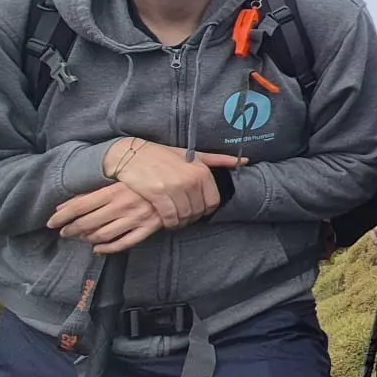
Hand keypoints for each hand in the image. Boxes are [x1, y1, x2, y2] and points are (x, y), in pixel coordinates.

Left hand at [48, 182, 164, 253]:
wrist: (183, 183)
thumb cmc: (149, 177)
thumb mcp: (121, 179)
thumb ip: (94, 192)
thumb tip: (66, 204)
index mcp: (115, 191)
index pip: (80, 206)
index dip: (62, 216)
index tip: (51, 222)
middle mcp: (123, 206)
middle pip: (88, 223)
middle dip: (71, 230)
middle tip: (63, 232)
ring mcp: (136, 219)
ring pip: (103, 235)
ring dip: (87, 239)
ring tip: (80, 238)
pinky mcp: (148, 228)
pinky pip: (124, 243)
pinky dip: (108, 249)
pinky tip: (99, 249)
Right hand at [103, 139, 243, 228]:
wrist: (131, 154)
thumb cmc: (163, 156)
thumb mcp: (193, 155)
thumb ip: (219, 160)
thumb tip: (244, 161)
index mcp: (202, 171)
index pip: (213, 202)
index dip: (205, 210)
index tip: (197, 210)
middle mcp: (191, 180)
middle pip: (198, 211)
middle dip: (192, 217)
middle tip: (184, 216)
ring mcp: (174, 187)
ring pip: (184, 216)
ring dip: (180, 222)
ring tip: (175, 219)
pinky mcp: (158, 195)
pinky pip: (169, 217)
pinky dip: (169, 222)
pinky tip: (165, 220)